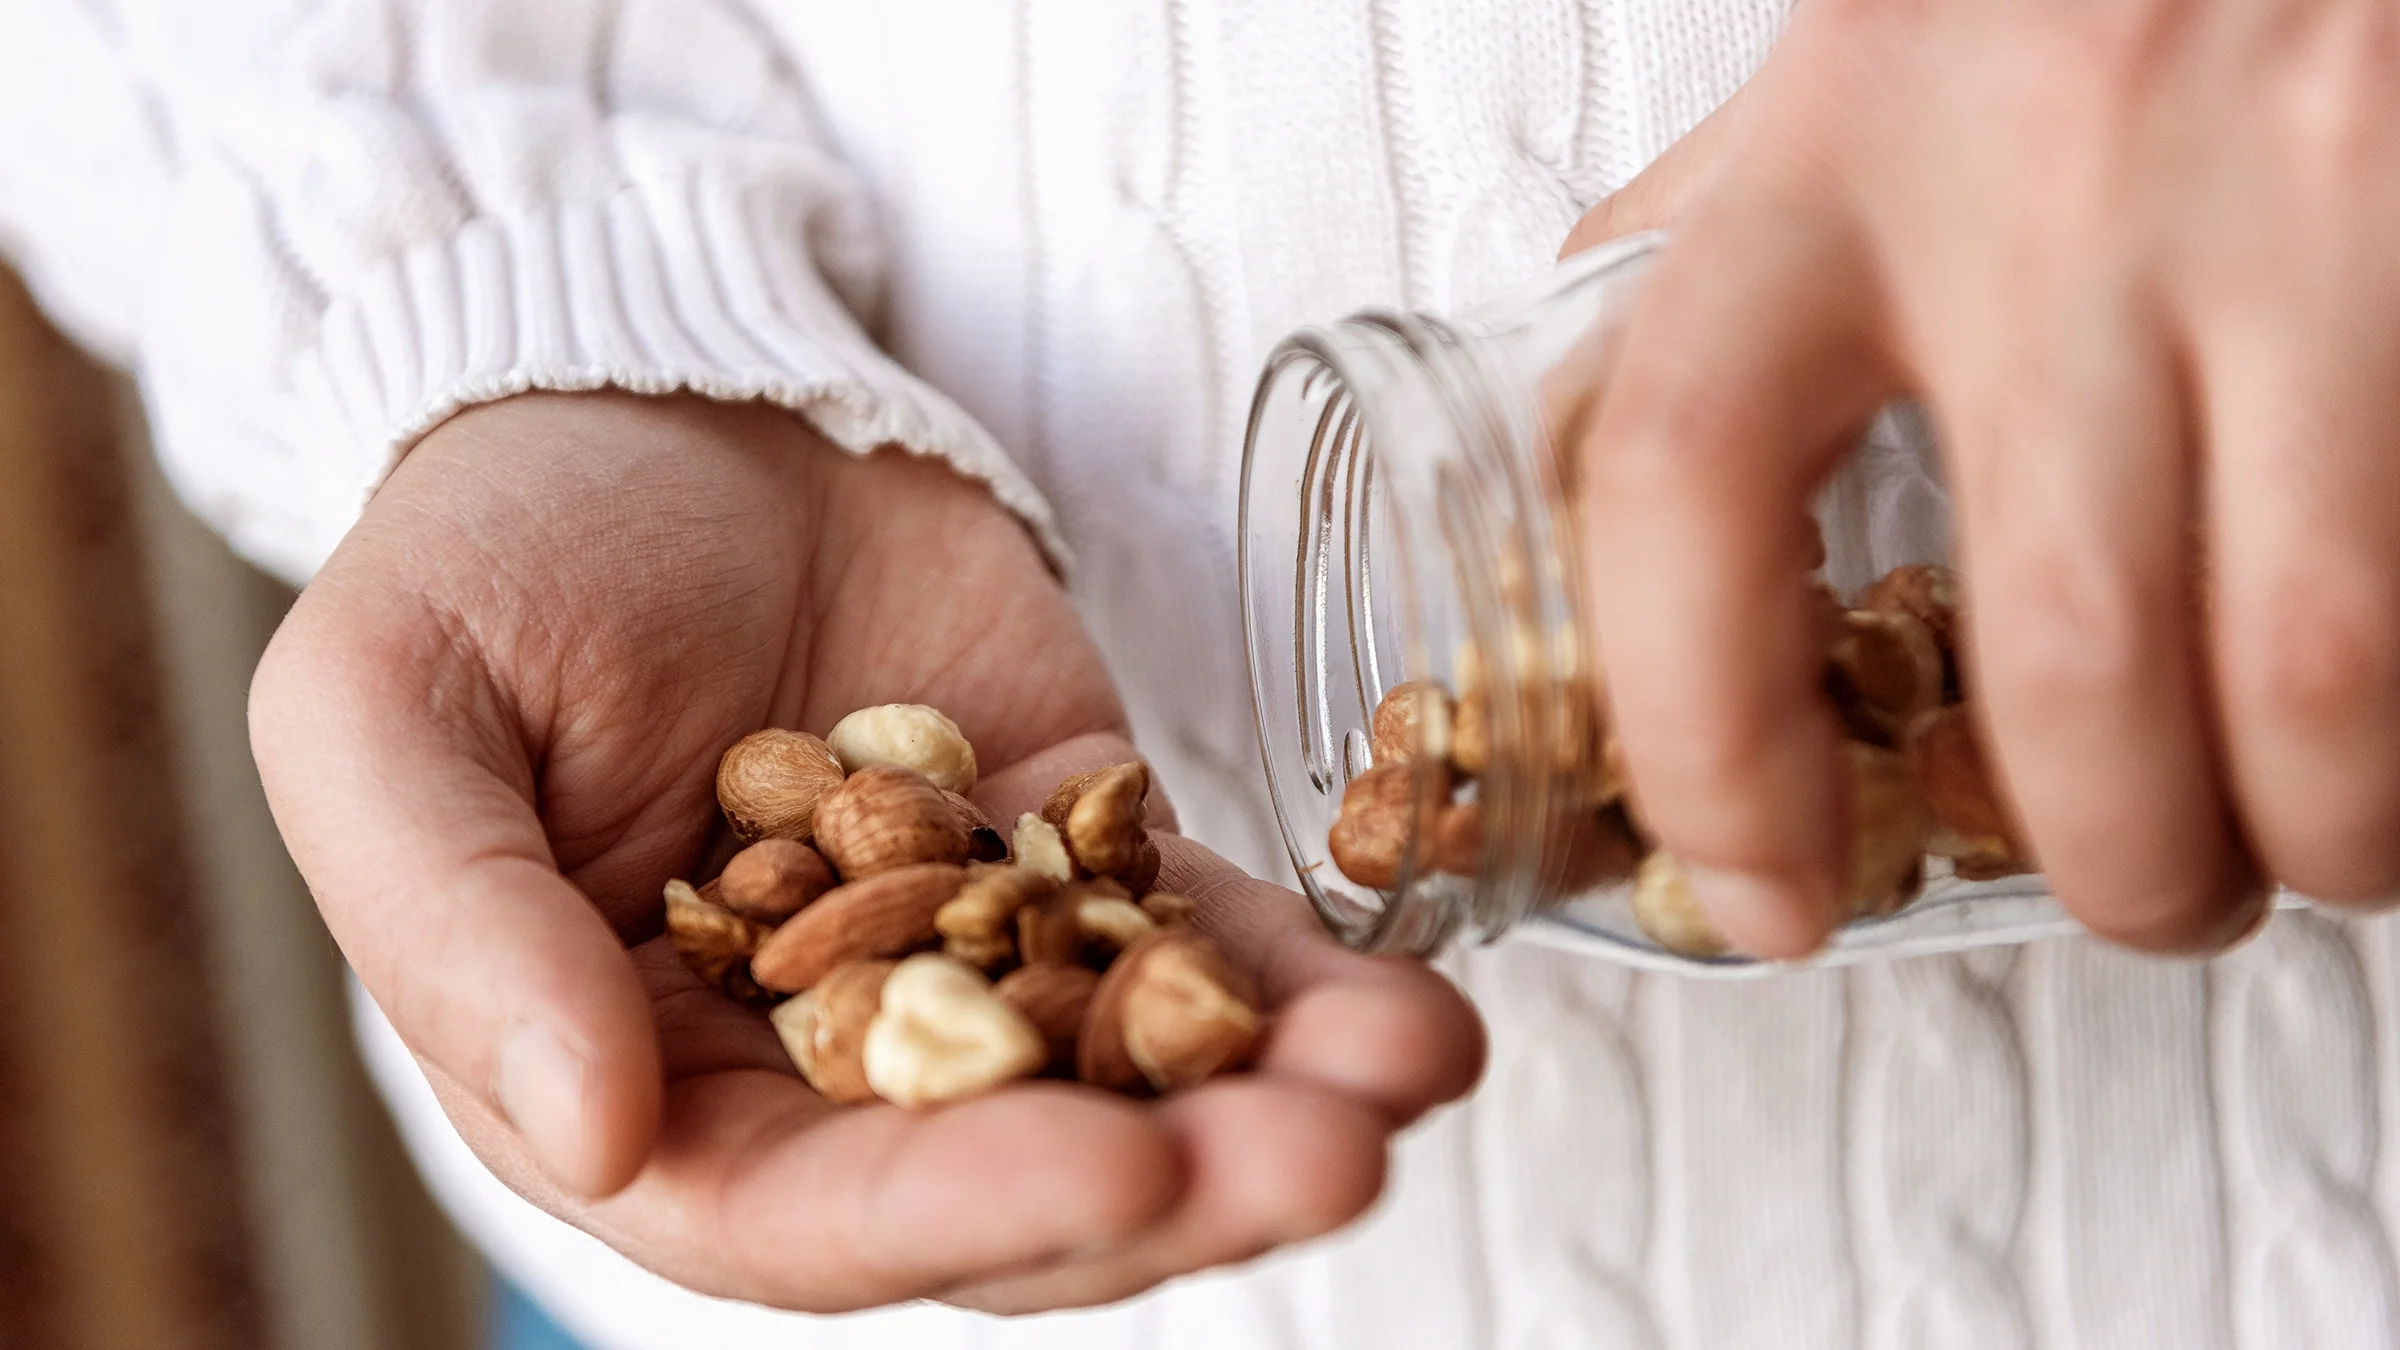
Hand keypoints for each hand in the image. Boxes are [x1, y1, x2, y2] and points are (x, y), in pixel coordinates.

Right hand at [250, 392, 1481, 1310]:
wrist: (656, 393)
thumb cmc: (489, 554)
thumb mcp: (390, 714)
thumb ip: (457, 936)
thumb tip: (595, 1141)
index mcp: (635, 1084)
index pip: (804, 1215)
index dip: (961, 1210)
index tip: (1114, 1170)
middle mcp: (815, 1065)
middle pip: (1012, 1183)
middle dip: (1177, 1186)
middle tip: (1325, 1153)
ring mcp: (969, 958)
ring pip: (1132, 1083)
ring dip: (1277, 1100)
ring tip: (1411, 1078)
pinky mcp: (1080, 847)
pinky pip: (1198, 937)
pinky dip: (1302, 979)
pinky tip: (1415, 1001)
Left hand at [1562, 0, 2399, 956]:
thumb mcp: (1865, 63)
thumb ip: (1733, 240)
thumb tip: (1598, 432)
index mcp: (1842, 144)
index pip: (1683, 476)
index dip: (1704, 745)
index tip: (1766, 882)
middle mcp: (2056, 177)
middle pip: (2055, 649)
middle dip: (2114, 855)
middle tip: (2135, 890)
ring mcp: (2289, 204)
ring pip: (2302, 658)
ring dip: (2307, 823)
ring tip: (2297, 846)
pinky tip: (2393, 727)